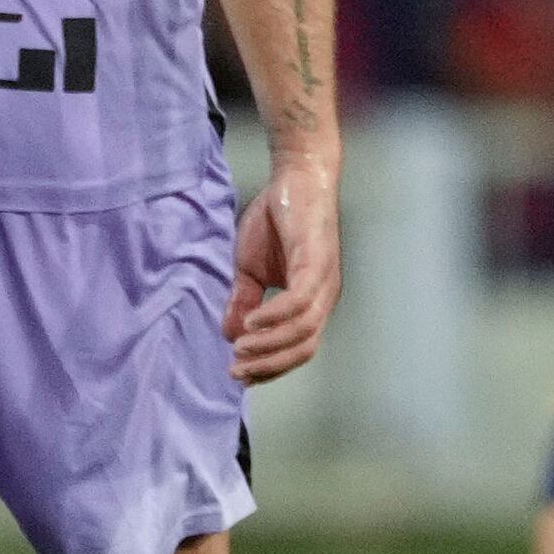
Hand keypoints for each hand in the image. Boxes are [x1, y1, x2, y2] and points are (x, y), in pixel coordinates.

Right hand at [227, 153, 339, 383]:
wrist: (295, 179)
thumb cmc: (276, 222)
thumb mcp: (251, 269)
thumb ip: (244, 301)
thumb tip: (229, 335)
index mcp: (312, 301)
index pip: (298, 348)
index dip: (271, 367)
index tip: (241, 375)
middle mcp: (324, 296)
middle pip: (304, 348)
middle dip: (269, 365)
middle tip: (236, 370)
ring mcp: (324, 279)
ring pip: (304, 330)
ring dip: (269, 345)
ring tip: (240, 348)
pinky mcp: (317, 260)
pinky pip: (300, 300)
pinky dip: (275, 316)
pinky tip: (251, 321)